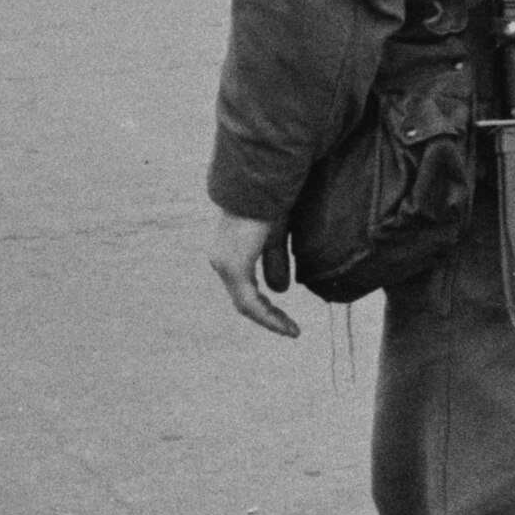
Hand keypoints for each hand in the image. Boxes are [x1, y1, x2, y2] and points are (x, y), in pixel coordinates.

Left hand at [209, 211, 299, 337]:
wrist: (263, 183)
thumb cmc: (270, 201)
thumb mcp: (276, 237)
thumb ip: (276, 261)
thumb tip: (280, 290)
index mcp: (230, 252)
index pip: (245, 287)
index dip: (266, 304)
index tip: (287, 317)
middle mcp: (222, 261)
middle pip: (244, 300)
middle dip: (269, 315)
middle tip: (291, 329)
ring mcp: (225, 265)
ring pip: (246, 305)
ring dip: (270, 319)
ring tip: (292, 331)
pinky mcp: (234, 268)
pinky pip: (251, 303)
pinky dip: (269, 316)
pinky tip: (285, 325)